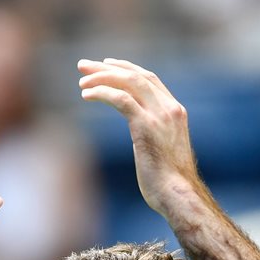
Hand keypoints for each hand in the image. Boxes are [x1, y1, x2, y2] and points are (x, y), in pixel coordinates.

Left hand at [77, 58, 200, 217]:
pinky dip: (102, 93)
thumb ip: (155, 136)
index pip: (149, 79)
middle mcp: (170, 108)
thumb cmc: (169, 183)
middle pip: (136, 75)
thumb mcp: (164, 151)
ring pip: (128, 82)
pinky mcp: (146, 126)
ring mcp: (160, 116)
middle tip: (83, 65)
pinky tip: (86, 95)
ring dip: (102, 78)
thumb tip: (142, 140)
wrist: (178, 195)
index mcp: (176, 111)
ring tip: (81, 81)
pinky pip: (121, 100)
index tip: (106, 65)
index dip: (126, 69)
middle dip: (107, 68)